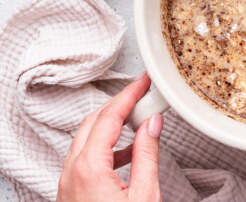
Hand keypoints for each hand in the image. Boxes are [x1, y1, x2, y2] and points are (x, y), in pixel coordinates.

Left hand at [57, 72, 163, 201]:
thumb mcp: (144, 195)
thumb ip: (147, 155)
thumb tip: (152, 124)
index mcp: (89, 169)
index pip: (109, 117)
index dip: (129, 94)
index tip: (143, 82)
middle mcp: (71, 173)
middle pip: (93, 122)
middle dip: (118, 104)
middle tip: (142, 94)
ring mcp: (67, 183)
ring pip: (86, 138)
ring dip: (110, 124)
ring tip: (137, 119)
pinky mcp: (70, 193)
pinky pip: (83, 158)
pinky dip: (104, 146)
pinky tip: (125, 152)